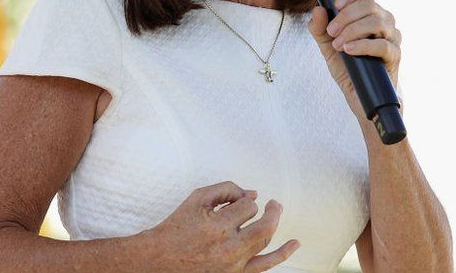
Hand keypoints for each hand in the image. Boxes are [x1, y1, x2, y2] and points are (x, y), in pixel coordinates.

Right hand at [143, 181, 299, 271]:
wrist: (161, 258)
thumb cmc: (178, 225)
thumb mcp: (197, 199)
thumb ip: (225, 190)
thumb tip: (253, 193)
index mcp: (217, 226)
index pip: (248, 206)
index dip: (243, 199)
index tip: (234, 201)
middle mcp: (228, 247)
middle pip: (264, 225)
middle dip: (272, 210)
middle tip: (273, 202)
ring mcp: (234, 264)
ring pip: (266, 242)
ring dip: (275, 224)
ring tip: (277, 210)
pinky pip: (265, 265)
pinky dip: (282, 254)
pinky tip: (294, 244)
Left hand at [307, 0, 401, 114]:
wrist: (358, 95)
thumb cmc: (346, 65)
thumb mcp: (326, 46)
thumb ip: (319, 28)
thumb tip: (317, 9)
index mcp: (367, 12)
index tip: (336, 5)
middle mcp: (383, 20)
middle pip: (369, 4)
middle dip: (346, 16)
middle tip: (331, 32)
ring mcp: (392, 37)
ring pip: (377, 21)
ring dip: (352, 30)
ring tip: (338, 44)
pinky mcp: (395, 55)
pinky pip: (383, 44)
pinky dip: (363, 45)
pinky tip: (348, 50)